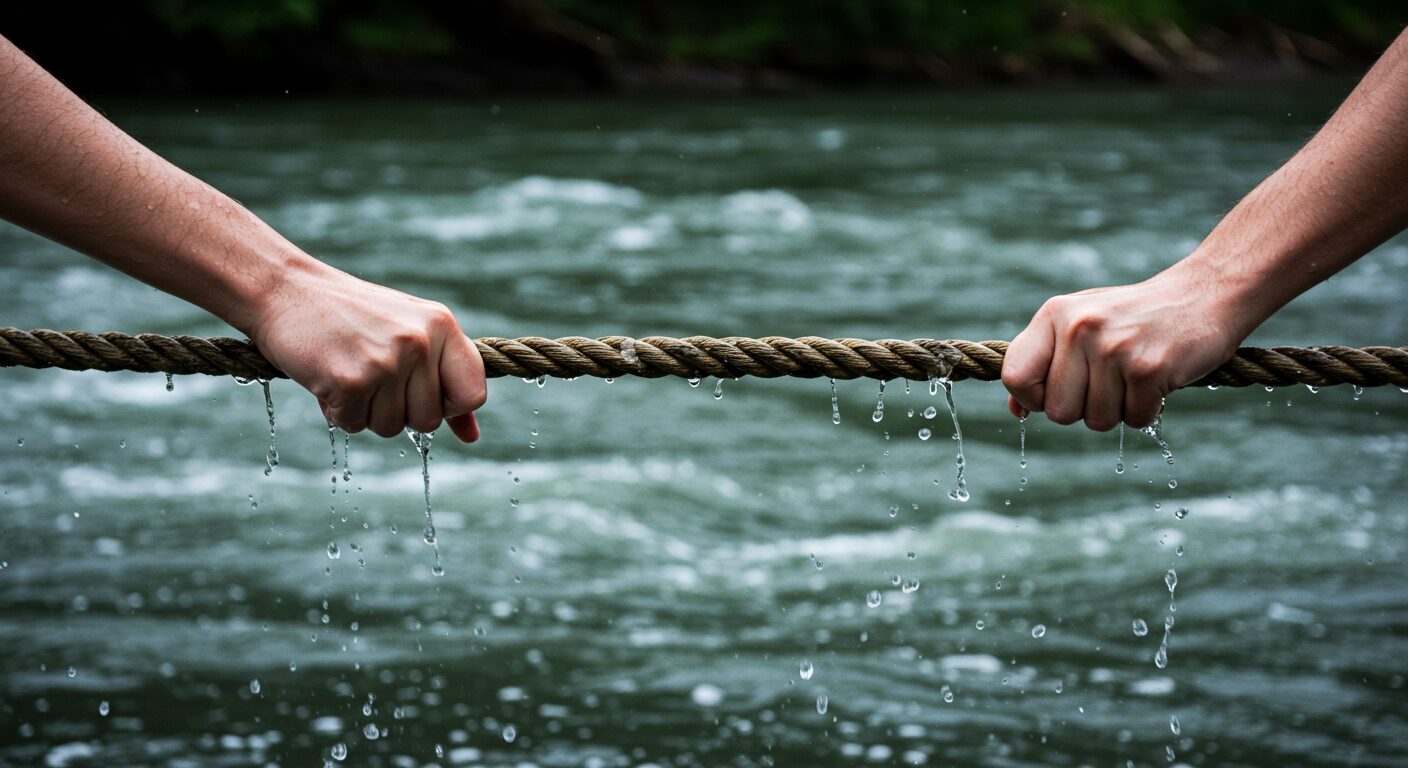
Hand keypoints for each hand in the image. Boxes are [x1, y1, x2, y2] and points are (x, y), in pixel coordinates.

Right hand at [250, 263, 486, 440]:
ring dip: (366, 411)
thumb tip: (472, 437)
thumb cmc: (351, 316)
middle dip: (399, 410)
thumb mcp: (409, 333)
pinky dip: (338, 411)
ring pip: (391, 427)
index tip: (423, 393)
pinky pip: (354, 425)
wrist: (286, 290)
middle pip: (429, 420)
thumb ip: (444, 379)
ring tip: (349, 370)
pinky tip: (328, 377)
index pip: (474, 394)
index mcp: (442, 325)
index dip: (449, 406)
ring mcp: (386, 362)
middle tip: (372, 375)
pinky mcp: (351, 381)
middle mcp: (420, 342)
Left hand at [1001, 268, 1243, 430]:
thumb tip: (1016, 410)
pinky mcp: (1149, 370)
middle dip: (1082, 409)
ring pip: (1096, 421)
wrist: (1204, 295)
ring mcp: (1114, 348)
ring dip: (1118, 410)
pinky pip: (1134, 420)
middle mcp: (1080, 328)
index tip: (1054, 394)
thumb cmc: (1133, 317)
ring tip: (1133, 376)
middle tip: (1108, 382)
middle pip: (1058, 412)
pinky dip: (1146, 410)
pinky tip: (1156, 380)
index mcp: (1055, 314)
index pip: (1016, 376)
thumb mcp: (1080, 324)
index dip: (1033, 398)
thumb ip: (1044, 361)